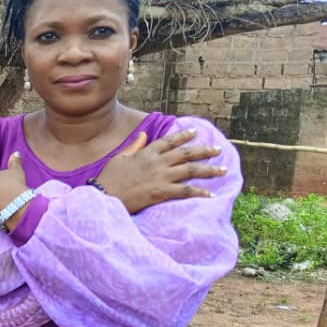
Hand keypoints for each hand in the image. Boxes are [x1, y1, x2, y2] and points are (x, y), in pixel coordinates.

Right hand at [94, 128, 226, 213]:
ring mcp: (160, 176)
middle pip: (186, 153)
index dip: (184, 135)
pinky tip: (210, 194)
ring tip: (223, 170)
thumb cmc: (108, 178)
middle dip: (204, 150)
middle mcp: (157, 162)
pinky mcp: (161, 192)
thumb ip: (134, 146)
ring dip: (209, 169)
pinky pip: (185, 190)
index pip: (169, 141)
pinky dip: (199, 192)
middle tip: (218, 150)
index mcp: (146, 153)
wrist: (104, 195)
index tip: (195, 131)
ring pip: (191, 170)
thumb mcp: (119, 158)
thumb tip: (144, 134)